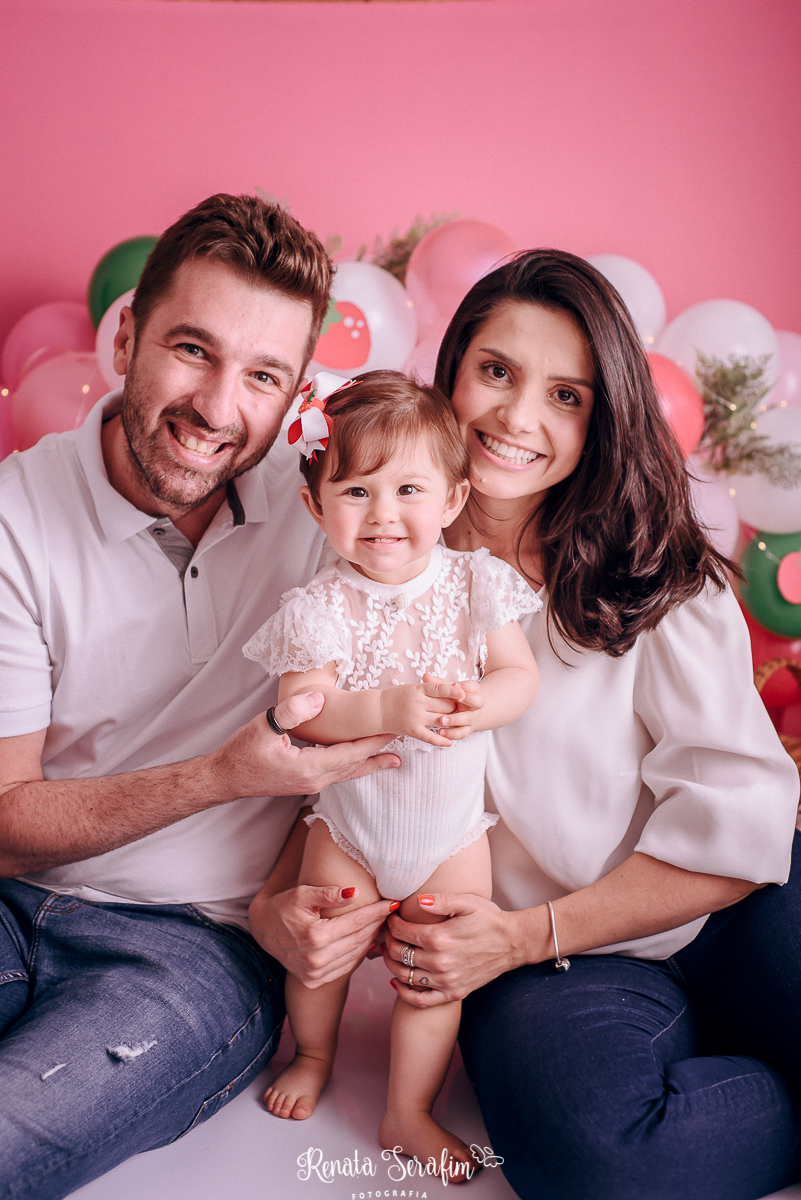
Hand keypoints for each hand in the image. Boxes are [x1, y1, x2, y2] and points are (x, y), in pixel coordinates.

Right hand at [208, 691, 399, 799]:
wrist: (224, 778)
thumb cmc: (241, 753)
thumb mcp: (264, 727)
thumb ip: (292, 712)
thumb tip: (319, 699)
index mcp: (310, 768)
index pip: (351, 753)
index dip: (374, 741)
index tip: (394, 730)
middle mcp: (315, 780)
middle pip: (356, 765)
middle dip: (379, 753)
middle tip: (404, 743)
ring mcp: (310, 783)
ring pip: (348, 772)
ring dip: (370, 763)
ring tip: (393, 759)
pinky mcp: (304, 781)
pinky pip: (337, 774)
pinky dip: (353, 765)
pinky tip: (357, 761)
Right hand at [249, 883, 397, 986]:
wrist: (263, 930)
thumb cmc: (284, 906)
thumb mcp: (302, 894)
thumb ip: (328, 894)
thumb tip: (355, 892)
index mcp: (316, 937)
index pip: (356, 922)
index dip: (377, 912)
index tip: (393, 903)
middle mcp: (317, 959)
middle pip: (359, 939)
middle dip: (377, 924)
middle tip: (391, 912)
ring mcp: (315, 973)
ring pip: (355, 955)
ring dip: (371, 940)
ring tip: (383, 925)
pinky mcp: (313, 981)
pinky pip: (345, 967)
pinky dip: (358, 955)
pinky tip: (367, 942)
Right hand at [379, 683, 457, 746]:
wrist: (377, 710)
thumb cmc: (397, 697)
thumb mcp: (412, 687)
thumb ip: (429, 688)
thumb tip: (452, 689)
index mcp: (418, 689)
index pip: (439, 689)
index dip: (453, 691)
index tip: (464, 692)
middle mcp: (418, 703)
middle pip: (444, 705)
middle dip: (455, 707)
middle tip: (463, 709)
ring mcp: (416, 717)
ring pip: (441, 720)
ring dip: (452, 722)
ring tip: (460, 722)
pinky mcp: (412, 730)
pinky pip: (430, 737)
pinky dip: (441, 740)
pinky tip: (450, 742)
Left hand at [381, 892, 528, 1006]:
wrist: (513, 943)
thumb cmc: (489, 919)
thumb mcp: (467, 902)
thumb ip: (441, 900)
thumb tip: (417, 901)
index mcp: (440, 937)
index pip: (402, 932)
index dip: (391, 923)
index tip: (391, 917)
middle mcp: (440, 962)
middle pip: (398, 954)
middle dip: (388, 941)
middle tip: (388, 933)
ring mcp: (446, 980)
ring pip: (404, 976)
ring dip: (390, 964)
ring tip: (390, 952)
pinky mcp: (453, 992)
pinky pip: (421, 999)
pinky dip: (404, 993)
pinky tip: (397, 982)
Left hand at [421, 673, 484, 740]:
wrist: (462, 711)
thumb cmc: (452, 697)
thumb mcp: (447, 689)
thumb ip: (438, 683)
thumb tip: (426, 676)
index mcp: (472, 691)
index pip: (474, 686)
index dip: (466, 686)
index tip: (456, 685)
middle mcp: (474, 705)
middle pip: (478, 701)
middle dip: (469, 700)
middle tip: (459, 699)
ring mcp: (471, 718)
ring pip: (468, 719)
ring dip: (455, 719)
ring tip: (441, 720)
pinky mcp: (466, 729)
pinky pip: (462, 733)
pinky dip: (452, 733)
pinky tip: (440, 732)